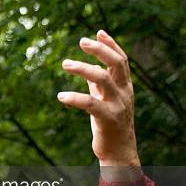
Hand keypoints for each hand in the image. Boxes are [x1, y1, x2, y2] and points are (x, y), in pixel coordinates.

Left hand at [57, 30, 140, 170]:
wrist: (119, 152)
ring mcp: (117, 105)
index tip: (98, 32)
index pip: (121, 60)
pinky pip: (90, 104)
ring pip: (103, 79)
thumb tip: (89, 67)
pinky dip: (74, 98)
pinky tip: (61, 96)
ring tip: (65, 64)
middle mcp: (124, 93)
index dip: (111, 45)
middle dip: (100, 50)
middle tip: (81, 41)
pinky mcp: (107, 119)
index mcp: (124, 86)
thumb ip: (98, 84)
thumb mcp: (105, 100)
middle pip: (117, 64)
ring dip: (83, 69)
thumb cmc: (109, 124)